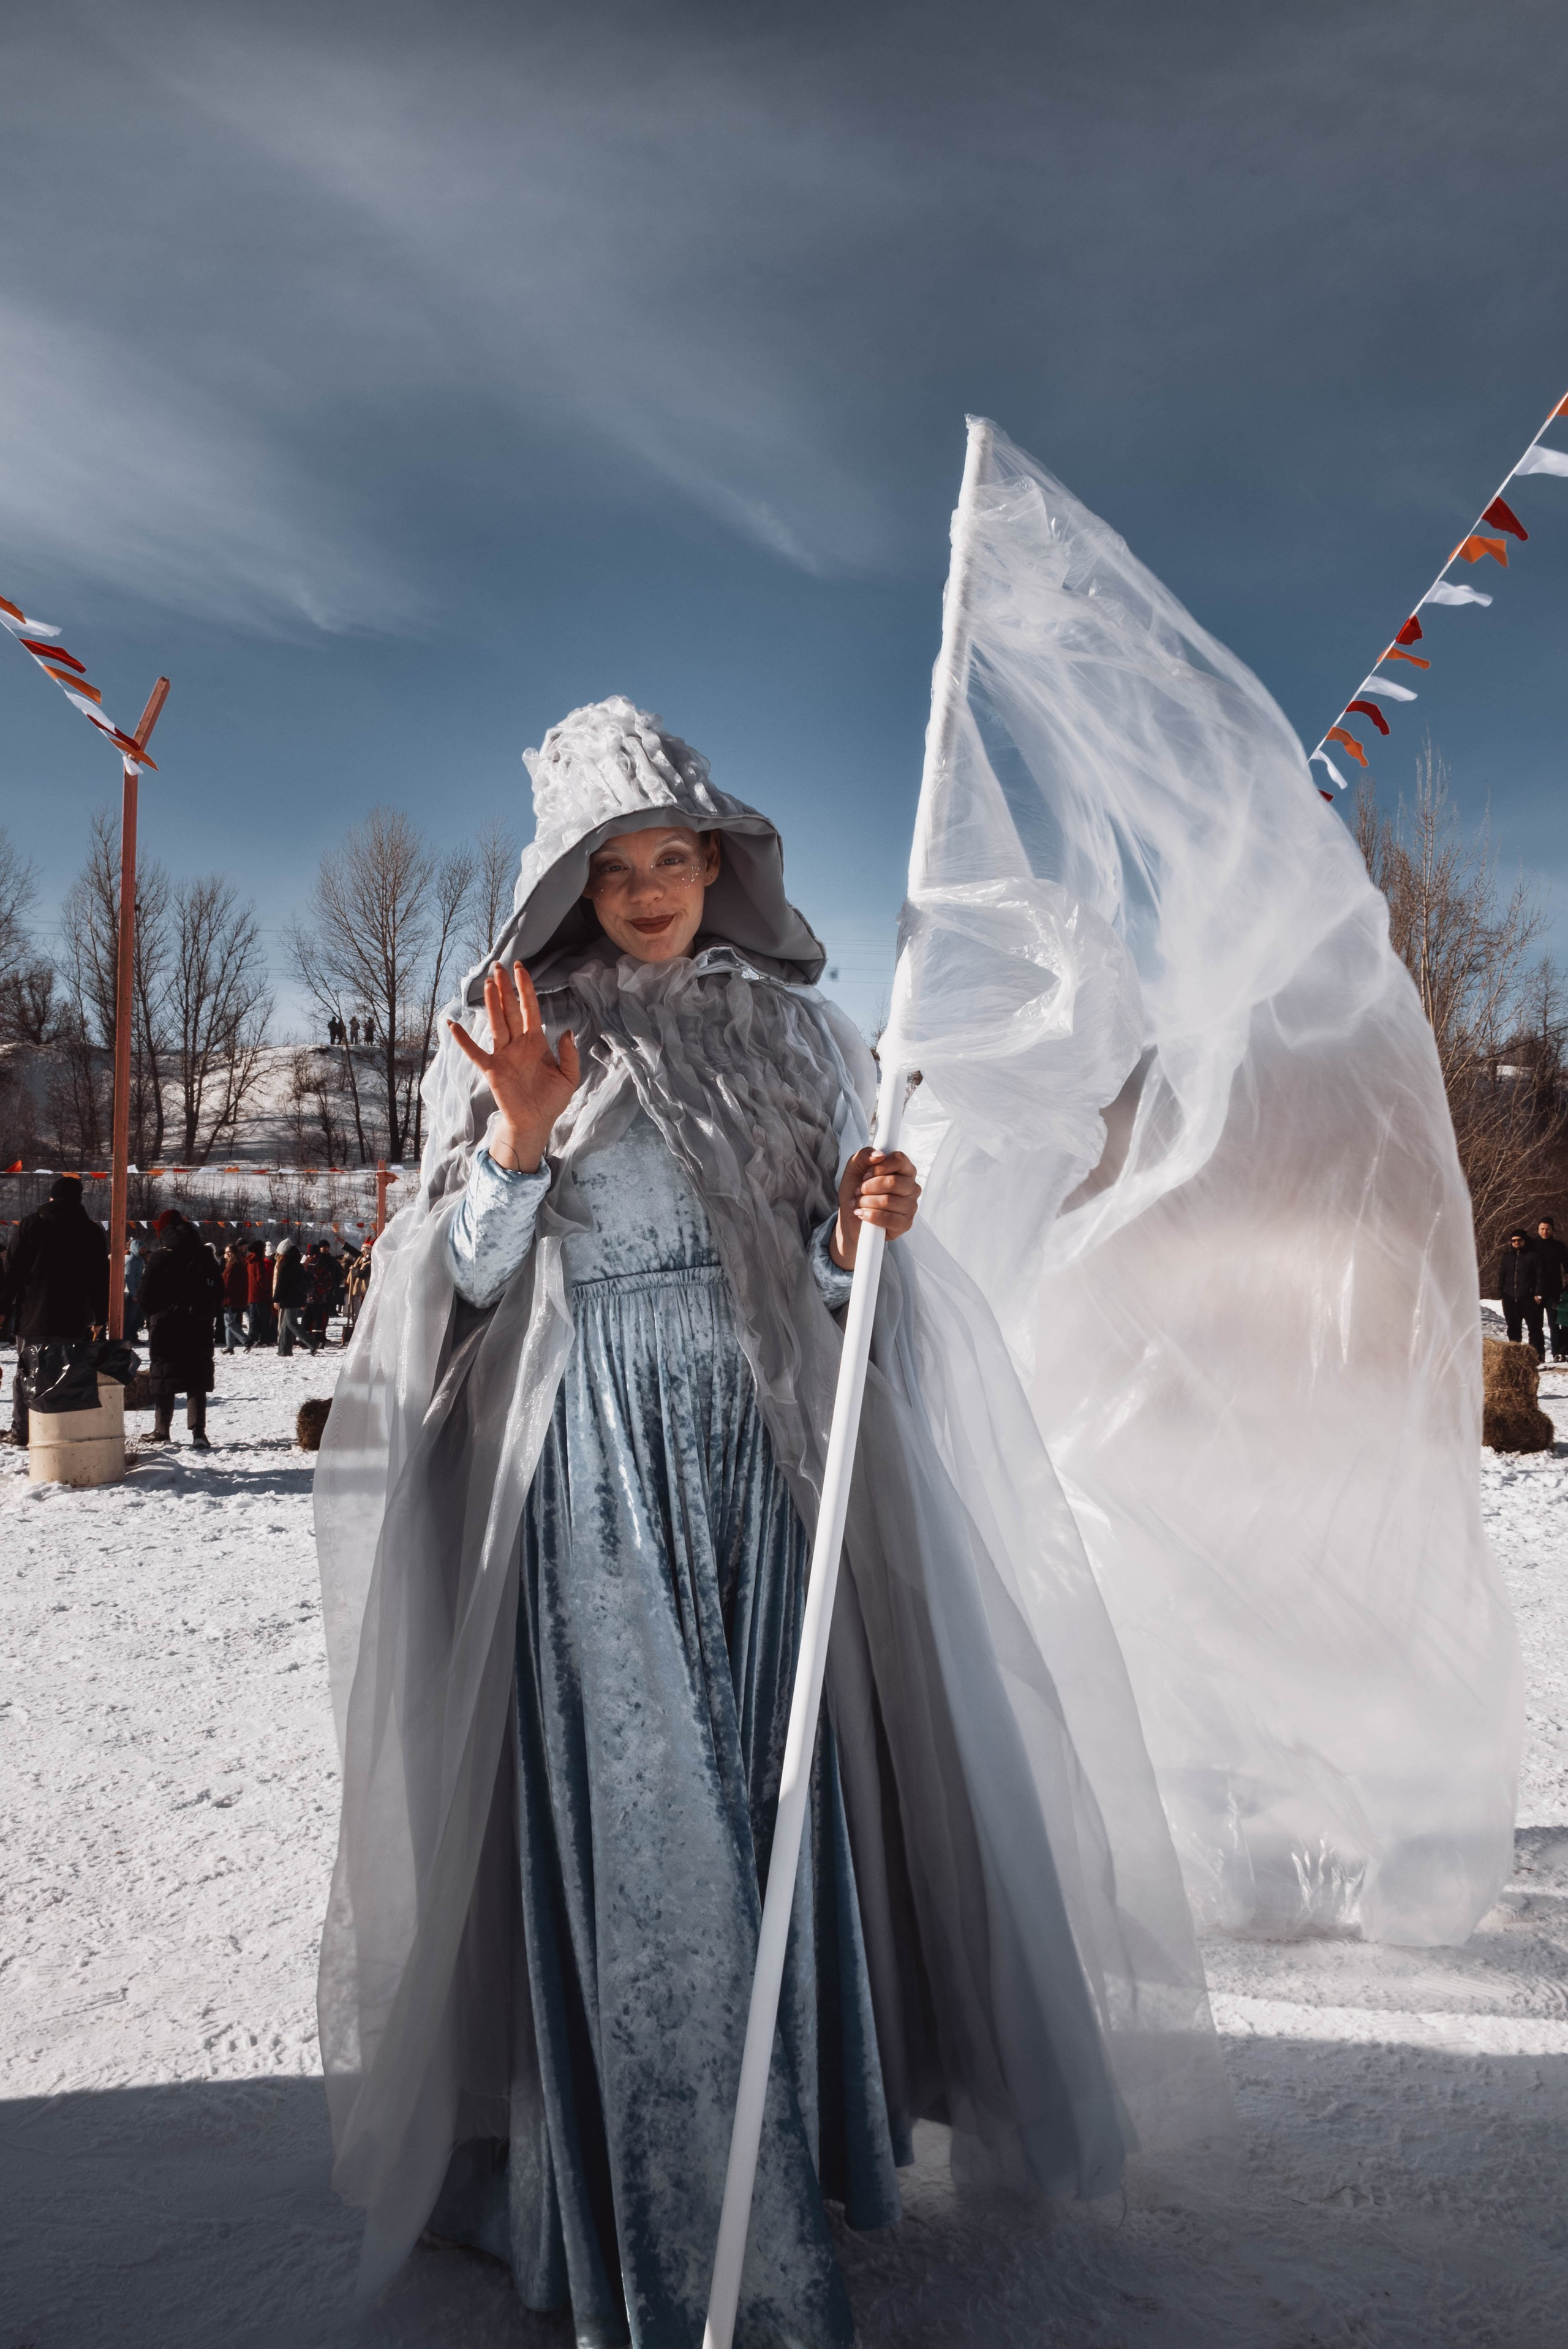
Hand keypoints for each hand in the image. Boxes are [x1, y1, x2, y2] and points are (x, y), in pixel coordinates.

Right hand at [448, 961, 581, 1170]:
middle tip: (499, 966)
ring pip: (496, 1024)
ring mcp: (503, 1055)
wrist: (537, 1122)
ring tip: (488, 984)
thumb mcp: (569, 1076)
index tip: (520, 968)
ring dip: (492, 1005)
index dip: (525, 989)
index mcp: (536, 1041)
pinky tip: (453, 1024)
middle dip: (505, 989)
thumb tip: (567, 1031)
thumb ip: (569, 1054)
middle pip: (509, 1010)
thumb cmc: (552, 1099)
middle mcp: (517, 1044)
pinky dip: (463, 1040)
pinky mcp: (492, 1070)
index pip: (529, 1009)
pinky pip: (475, 1052)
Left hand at [831, 1148, 920, 1269]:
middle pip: (893, 1182)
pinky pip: (890, 1219)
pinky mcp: (906, 1223)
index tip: (866, 1175)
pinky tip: (863, 1214)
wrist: (851, 1218)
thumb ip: (863, 1156)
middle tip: (859, 1191)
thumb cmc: (856, 1192)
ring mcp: (911, 1206)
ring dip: (866, 1202)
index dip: (879, 1167)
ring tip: (858, 1204)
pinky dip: (871, 1216)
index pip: (899, 1159)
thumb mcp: (853, 1169)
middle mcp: (911, 1186)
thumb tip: (879, 1154)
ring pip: (888, 1201)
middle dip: (869, 1187)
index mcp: (903, 1169)